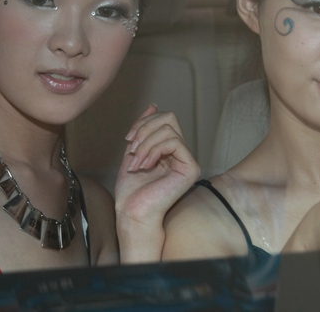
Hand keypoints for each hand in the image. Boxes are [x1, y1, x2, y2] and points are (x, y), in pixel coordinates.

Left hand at [114, 104, 199, 261]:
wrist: (133, 214)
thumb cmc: (132, 191)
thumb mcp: (133, 152)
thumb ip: (143, 131)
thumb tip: (153, 104)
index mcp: (170, 149)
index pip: (164, 119)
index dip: (144, 122)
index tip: (128, 139)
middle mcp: (182, 153)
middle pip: (169, 118)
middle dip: (145, 129)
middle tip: (132, 148)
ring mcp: (188, 160)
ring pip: (169, 129)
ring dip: (146, 143)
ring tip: (136, 162)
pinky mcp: (191, 168)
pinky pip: (175, 142)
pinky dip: (154, 150)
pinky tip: (146, 165)